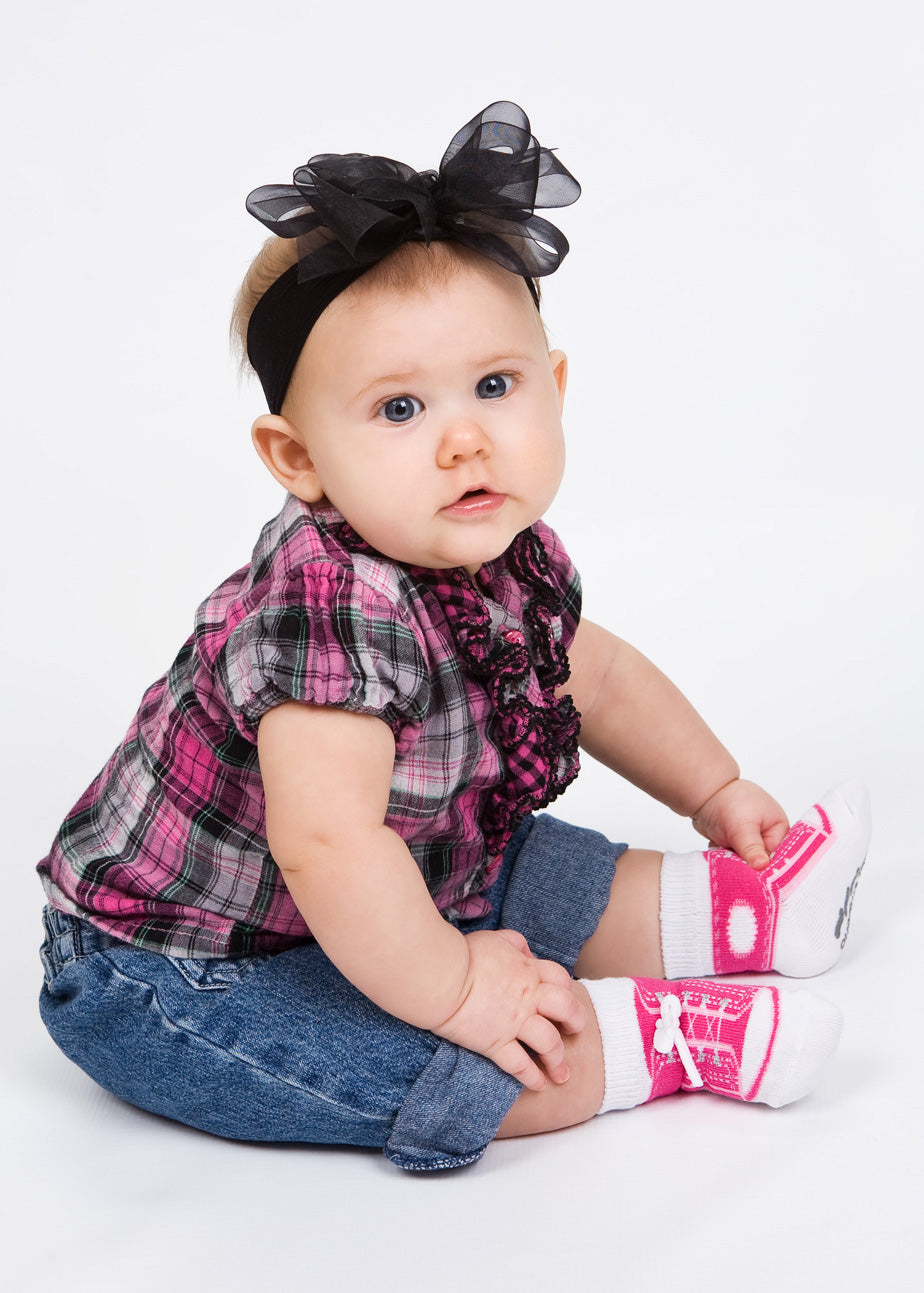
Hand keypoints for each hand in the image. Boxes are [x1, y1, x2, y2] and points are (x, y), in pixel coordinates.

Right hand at [432, 929, 586, 1091]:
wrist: (439, 976)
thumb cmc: (463, 955)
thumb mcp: (494, 939)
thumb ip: (515, 943)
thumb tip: (528, 953)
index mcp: (527, 971)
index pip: (560, 979)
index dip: (567, 990)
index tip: (565, 1001)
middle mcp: (527, 997)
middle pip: (567, 1009)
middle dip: (576, 1022)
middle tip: (574, 1031)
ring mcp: (513, 1022)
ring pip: (549, 1043)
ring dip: (558, 1060)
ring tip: (561, 1074)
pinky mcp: (495, 1043)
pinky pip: (519, 1065)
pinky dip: (531, 1078)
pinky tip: (538, 1085)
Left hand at [692, 778, 788, 868]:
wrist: (704, 793)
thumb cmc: (728, 802)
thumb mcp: (743, 827)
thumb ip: (752, 848)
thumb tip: (762, 866)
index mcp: (778, 829)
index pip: (777, 857)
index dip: (765, 867)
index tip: (753, 874)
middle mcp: (768, 836)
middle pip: (761, 862)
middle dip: (747, 865)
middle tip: (734, 864)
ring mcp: (751, 840)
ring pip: (746, 862)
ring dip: (734, 863)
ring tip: (724, 855)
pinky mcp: (737, 844)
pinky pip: (734, 860)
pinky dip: (726, 859)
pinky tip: (719, 854)